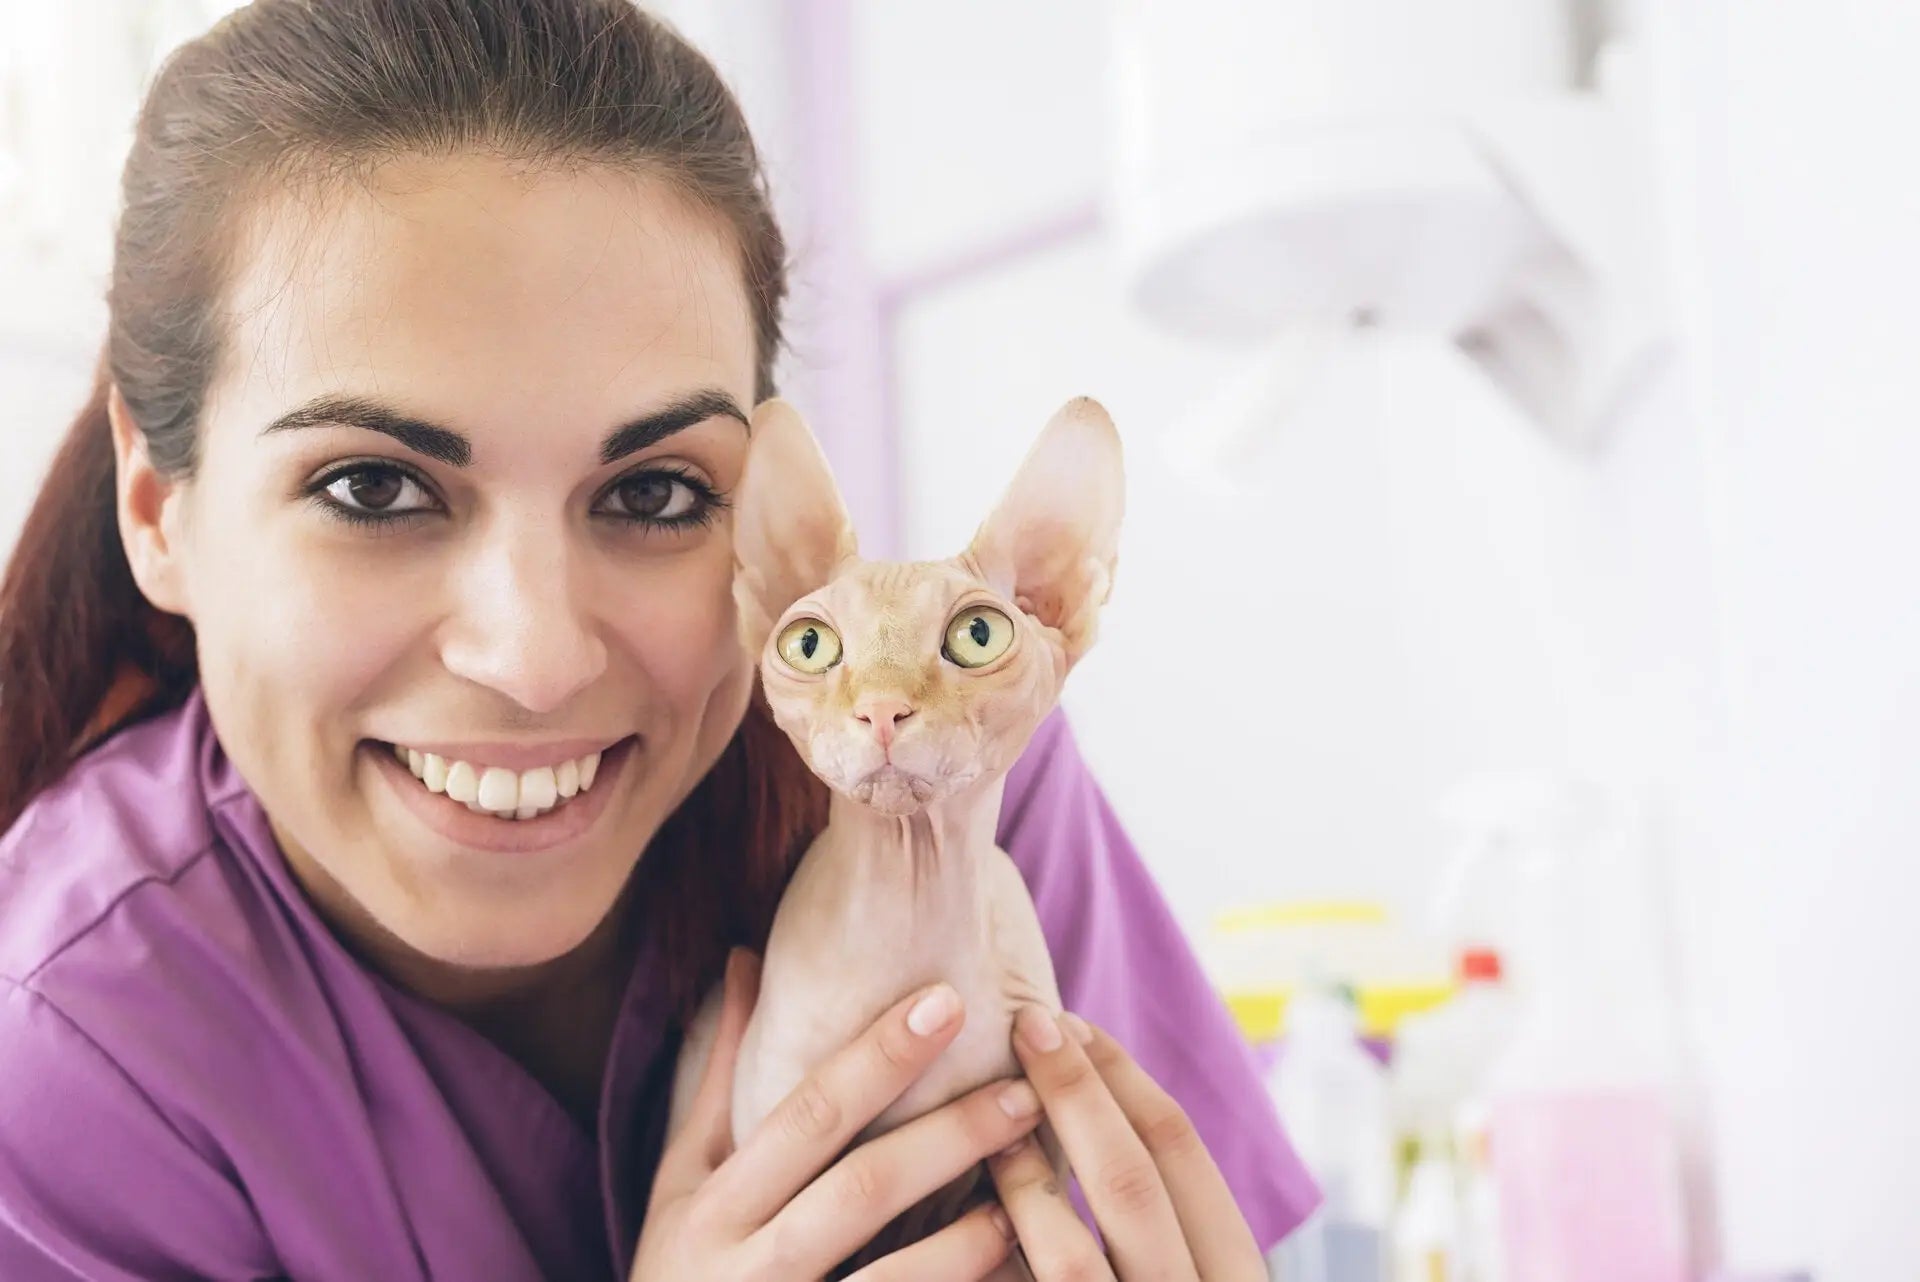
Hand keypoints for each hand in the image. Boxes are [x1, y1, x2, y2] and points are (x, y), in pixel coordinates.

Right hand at [634, 951, 1040, 1280]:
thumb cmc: (681, 1272)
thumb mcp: (684, 1182)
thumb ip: (722, 1078)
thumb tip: (747, 956)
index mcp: (713, 1207)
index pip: (806, 1115)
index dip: (878, 1057)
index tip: (948, 1000)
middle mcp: (745, 1268)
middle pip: (862, 1189)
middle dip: (950, 1136)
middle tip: (1026, 1090)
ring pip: (893, 1279)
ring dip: (974, 1236)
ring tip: (1037, 1187)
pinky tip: (1017, 1269)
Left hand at [987, 1007, 1266, 1281]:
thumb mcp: (1191, 1270)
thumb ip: (1162, 1224)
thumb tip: (1090, 1109)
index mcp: (1235, 1274)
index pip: (1181, 1151)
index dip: (1121, 1076)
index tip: (1070, 1023)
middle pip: (1131, 1183)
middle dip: (1073, 1093)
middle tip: (1025, 1025)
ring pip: (1071, 1257)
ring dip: (1024, 1180)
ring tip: (988, 1126)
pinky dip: (994, 1260)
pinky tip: (964, 1222)